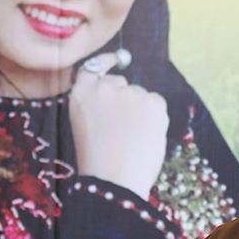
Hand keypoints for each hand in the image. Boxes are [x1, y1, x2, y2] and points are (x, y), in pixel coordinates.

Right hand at [69, 52, 168, 198]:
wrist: (114, 180)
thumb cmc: (99, 162)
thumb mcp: (86, 126)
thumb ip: (99, 105)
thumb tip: (125, 95)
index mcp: (81, 94)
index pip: (94, 67)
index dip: (107, 62)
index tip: (117, 58)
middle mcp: (105, 87)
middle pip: (122, 84)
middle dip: (125, 101)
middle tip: (123, 129)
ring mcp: (130, 93)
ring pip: (141, 96)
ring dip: (140, 112)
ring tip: (132, 139)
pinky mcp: (153, 102)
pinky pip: (157, 104)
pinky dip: (155, 117)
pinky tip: (145, 136)